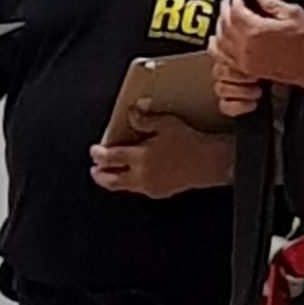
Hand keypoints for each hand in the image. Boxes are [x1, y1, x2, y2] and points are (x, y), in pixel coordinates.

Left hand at [90, 106, 231, 198]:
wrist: (209, 163)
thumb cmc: (189, 142)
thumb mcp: (166, 123)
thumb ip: (144, 119)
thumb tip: (132, 111)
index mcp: (140, 157)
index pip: (109, 158)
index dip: (98, 154)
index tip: (95, 150)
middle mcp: (142, 175)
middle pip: (110, 180)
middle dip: (99, 175)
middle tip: (95, 169)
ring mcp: (149, 187)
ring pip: (123, 187)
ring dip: (113, 180)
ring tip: (110, 173)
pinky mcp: (158, 193)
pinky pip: (137, 189)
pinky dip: (129, 182)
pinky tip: (132, 174)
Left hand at [212, 0, 303, 98]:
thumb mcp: (292, 13)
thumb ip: (270, 2)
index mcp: (256, 30)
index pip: (235, 11)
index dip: (234, 1)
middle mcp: (246, 46)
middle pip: (225, 25)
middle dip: (225, 11)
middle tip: (229, 3)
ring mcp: (245, 59)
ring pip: (220, 41)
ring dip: (219, 27)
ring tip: (224, 18)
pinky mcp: (247, 68)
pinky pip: (223, 57)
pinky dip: (217, 47)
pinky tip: (217, 41)